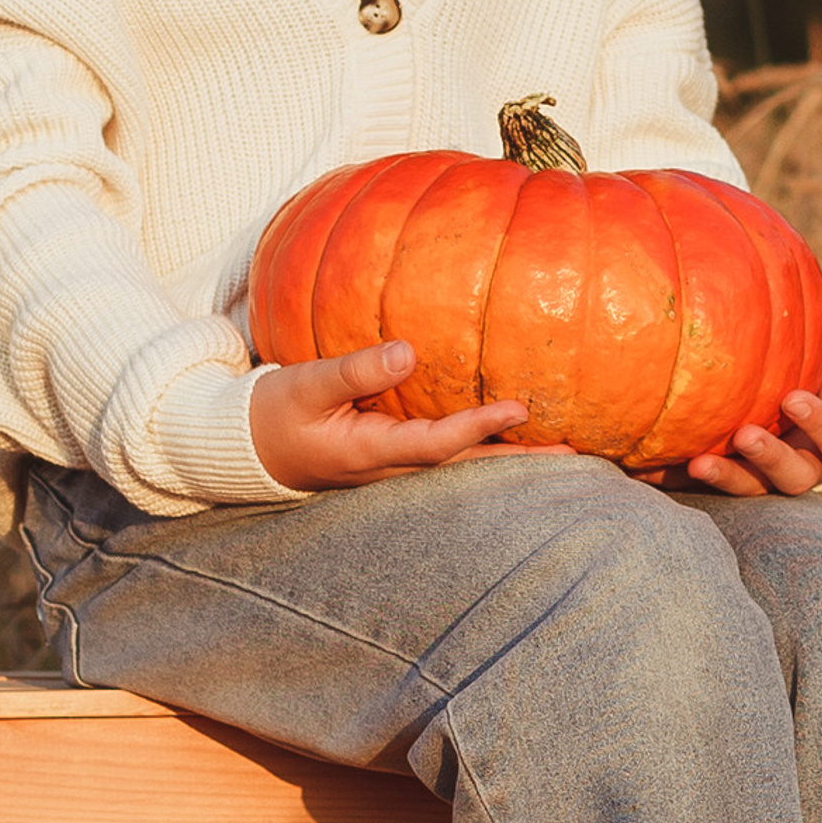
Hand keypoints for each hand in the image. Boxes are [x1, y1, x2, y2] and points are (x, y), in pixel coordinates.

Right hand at [249, 342, 535, 490]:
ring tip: (559, 448)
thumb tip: (408, 352)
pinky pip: (445, 457)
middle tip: (572, 451)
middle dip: (516, 462)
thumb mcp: (305, 384)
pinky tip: (510, 438)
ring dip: (507, 459)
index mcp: (367, 453)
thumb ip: (354, 369)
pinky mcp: (392, 461)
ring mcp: (392, 470)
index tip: (519, 409)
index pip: (435, 445)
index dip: (477, 429)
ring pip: (459, 468)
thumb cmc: (274, 411)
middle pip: (463, 469)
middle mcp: (388, 470)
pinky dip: (481, 449)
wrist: (249, 448)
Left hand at [683, 291, 821, 498]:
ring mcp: (772, 474)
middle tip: (745, 436)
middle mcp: (809, 463)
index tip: (792, 399)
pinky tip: (665, 467)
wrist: (808, 398)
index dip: (819, 425)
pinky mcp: (741, 475)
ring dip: (728, 476)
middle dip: (770, 459)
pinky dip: (692, 478)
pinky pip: (718, 481)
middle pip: (794, 476)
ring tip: (699, 464)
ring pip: (753, 487)